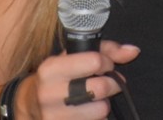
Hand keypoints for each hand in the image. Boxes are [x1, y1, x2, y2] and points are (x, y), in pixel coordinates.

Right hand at [18, 41, 139, 118]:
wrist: (29, 105)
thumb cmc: (57, 77)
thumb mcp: (72, 57)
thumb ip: (105, 50)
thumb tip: (133, 50)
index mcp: (51, 69)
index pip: (94, 61)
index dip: (107, 62)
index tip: (105, 64)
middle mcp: (49, 93)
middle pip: (100, 89)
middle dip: (111, 84)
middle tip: (108, 83)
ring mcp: (53, 116)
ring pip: (101, 111)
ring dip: (103, 105)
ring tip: (94, 99)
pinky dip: (96, 119)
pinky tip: (87, 113)